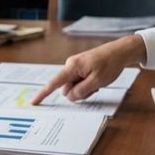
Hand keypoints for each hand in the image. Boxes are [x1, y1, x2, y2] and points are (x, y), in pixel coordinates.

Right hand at [31, 34, 145, 103]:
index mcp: (72, 67)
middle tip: (95, 86)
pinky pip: (79, 82)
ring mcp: (75, 67)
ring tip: (98, 81)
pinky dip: (87, 85)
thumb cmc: (110, 64)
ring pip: (74, 87)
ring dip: (85, 89)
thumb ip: (81, 91)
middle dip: (79, 92)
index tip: (33, 102)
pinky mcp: (81, 68)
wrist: (120, 51)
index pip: (54, 84)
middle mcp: (70, 66)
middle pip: (67, 89)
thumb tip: (69, 97)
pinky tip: (98, 79)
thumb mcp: (96, 81)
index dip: (43, 94)